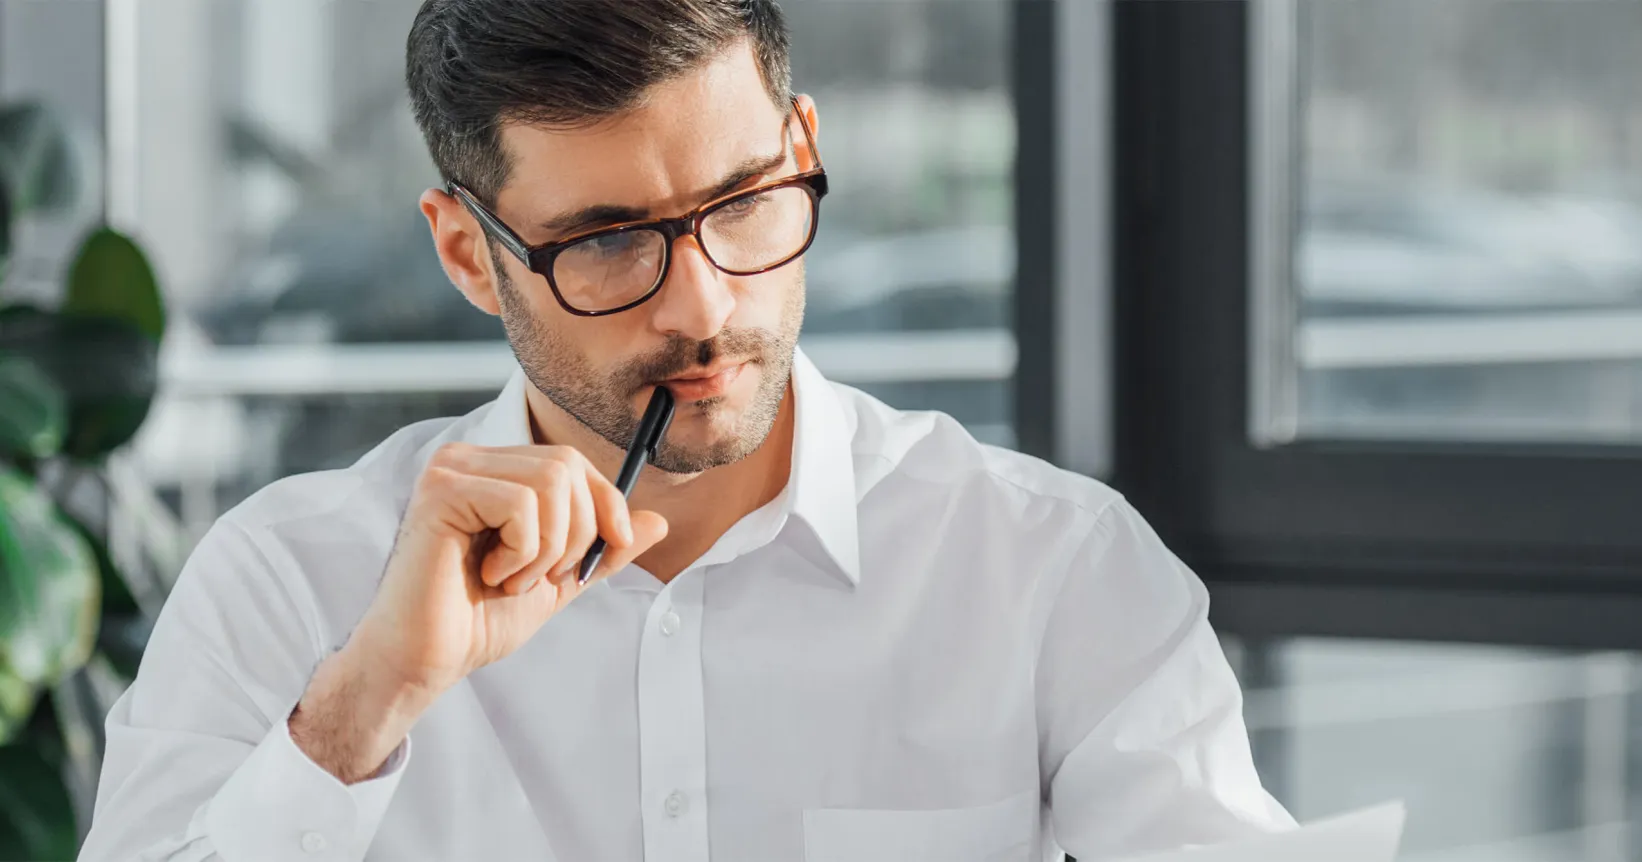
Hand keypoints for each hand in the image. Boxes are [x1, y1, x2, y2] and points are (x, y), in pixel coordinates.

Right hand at [350, 441, 668, 696]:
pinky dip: (522, 552)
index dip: (607, 503)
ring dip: (549, 547)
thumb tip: (658, 522)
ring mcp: (450, 470)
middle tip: (545, 576)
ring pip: (550, 482)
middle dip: (579, 531)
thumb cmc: (478, 620)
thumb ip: (602, 548)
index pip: (571, 462)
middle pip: (567, 465)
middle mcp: (467, 459)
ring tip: (513, 580)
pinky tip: (491, 575)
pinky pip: (519, 504)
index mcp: (492, 471)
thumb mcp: (558, 578)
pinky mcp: (440, 491)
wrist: (428, 660)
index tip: (616, 548)